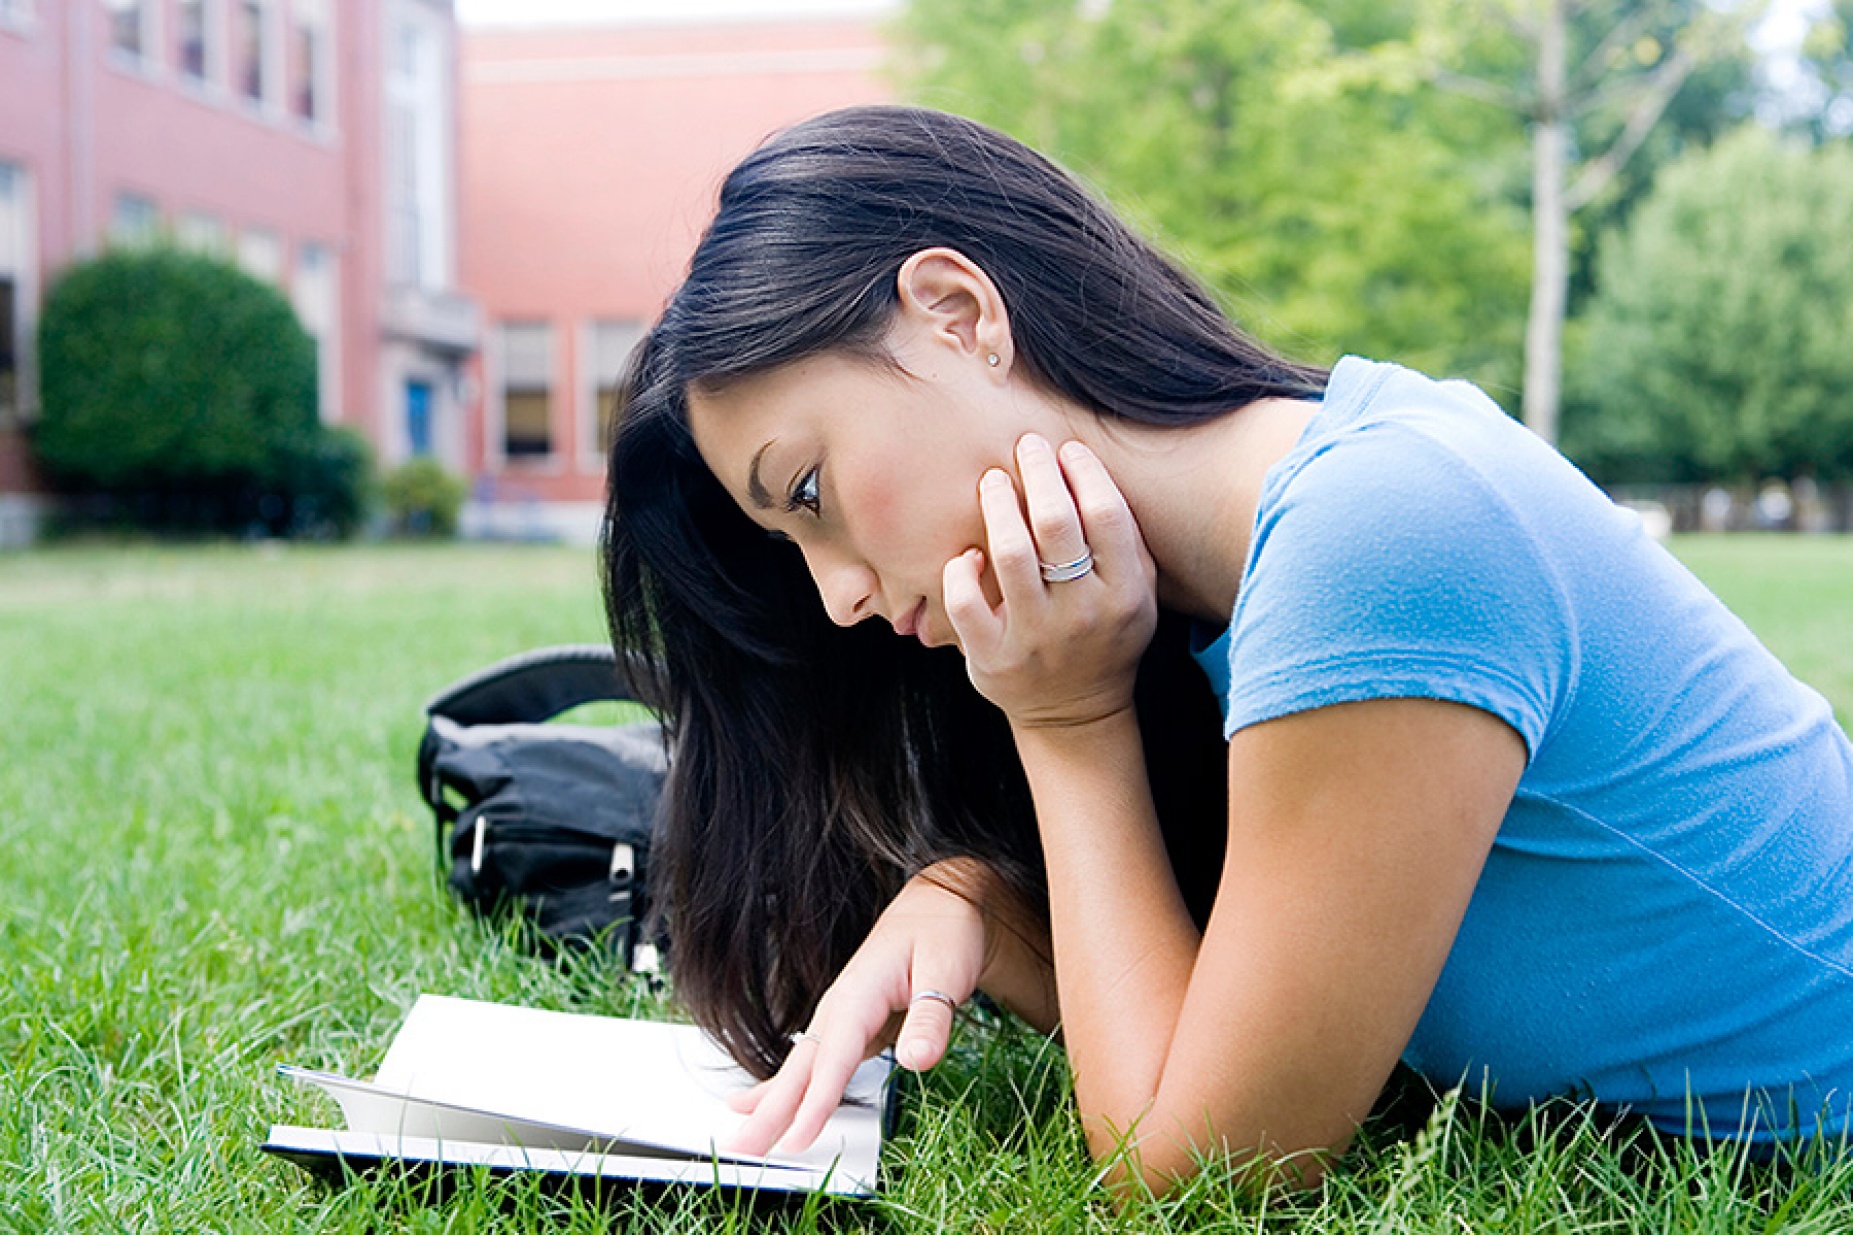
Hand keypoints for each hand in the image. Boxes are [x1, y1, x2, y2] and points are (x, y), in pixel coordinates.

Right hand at [723, 863, 989, 1156]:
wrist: (939, 905)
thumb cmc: (943, 932)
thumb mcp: (947, 969)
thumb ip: (931, 1017)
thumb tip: (918, 1060)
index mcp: (859, 993)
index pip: (833, 1057)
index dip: (814, 1102)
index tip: (796, 1139)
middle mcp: (840, 1006)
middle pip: (802, 1067)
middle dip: (772, 1111)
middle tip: (744, 1149)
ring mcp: (840, 1017)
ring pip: (800, 1068)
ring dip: (771, 1104)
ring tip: (743, 1137)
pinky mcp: (848, 1027)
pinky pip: (812, 1064)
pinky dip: (784, 1086)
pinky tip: (759, 1103)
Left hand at [944, 435, 1157, 728]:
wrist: (1077, 713)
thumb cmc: (1104, 631)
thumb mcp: (1137, 591)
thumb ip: (1123, 536)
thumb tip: (1082, 462)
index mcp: (1126, 593)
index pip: (1106, 514)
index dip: (1083, 471)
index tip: (1065, 449)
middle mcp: (1084, 614)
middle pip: (1056, 524)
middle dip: (1037, 472)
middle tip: (1024, 446)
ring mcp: (1036, 638)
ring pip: (1010, 553)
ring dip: (999, 505)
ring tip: (993, 481)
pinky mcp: (993, 658)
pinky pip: (965, 602)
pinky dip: (960, 570)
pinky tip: (968, 555)